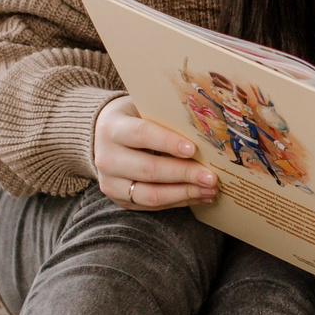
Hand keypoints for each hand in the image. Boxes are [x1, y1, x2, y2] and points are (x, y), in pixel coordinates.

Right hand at [91, 95, 216, 209]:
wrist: (104, 136)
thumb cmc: (135, 117)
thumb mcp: (144, 108)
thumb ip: (167, 117)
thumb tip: (206, 129)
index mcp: (113, 128)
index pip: (141, 134)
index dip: (168, 142)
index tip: (193, 149)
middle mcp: (107, 158)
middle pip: (148, 169)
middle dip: (184, 174)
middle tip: (211, 177)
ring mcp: (111, 182)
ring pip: (151, 194)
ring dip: (184, 193)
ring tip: (210, 190)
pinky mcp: (120, 199)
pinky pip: (152, 206)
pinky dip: (179, 201)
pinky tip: (200, 195)